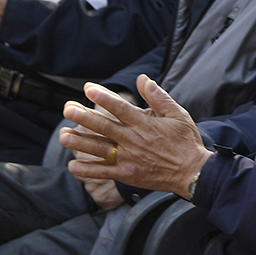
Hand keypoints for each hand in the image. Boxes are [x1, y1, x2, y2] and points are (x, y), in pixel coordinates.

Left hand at [60, 76, 210, 198]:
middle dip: (83, 117)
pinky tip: (72, 165)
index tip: (88, 88)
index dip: (103, 97)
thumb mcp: (178, 114)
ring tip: (63, 136)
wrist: (192, 172)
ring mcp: (128, 159)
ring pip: (99, 149)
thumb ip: (159, 97)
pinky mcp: (127, 175)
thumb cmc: (186, 141)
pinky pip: (103, 172)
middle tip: (67, 108)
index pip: (120, 108)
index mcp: (145, 124)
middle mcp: (134, 141)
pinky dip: (87, 170)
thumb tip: (143, 79)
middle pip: (104, 127)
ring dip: (79, 142)